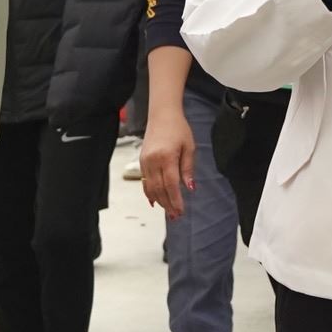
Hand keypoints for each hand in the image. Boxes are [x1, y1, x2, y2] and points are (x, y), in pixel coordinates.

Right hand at [140, 100, 196, 217]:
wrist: (162, 116)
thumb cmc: (178, 129)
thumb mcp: (189, 147)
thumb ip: (188, 169)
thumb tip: (190, 188)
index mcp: (166, 157)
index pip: (171, 185)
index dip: (175, 200)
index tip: (180, 211)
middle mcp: (153, 161)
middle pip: (159, 189)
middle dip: (167, 204)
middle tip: (175, 216)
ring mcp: (145, 162)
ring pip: (150, 187)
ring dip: (159, 201)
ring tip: (167, 211)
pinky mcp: (142, 161)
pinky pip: (145, 181)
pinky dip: (149, 193)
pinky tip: (155, 201)